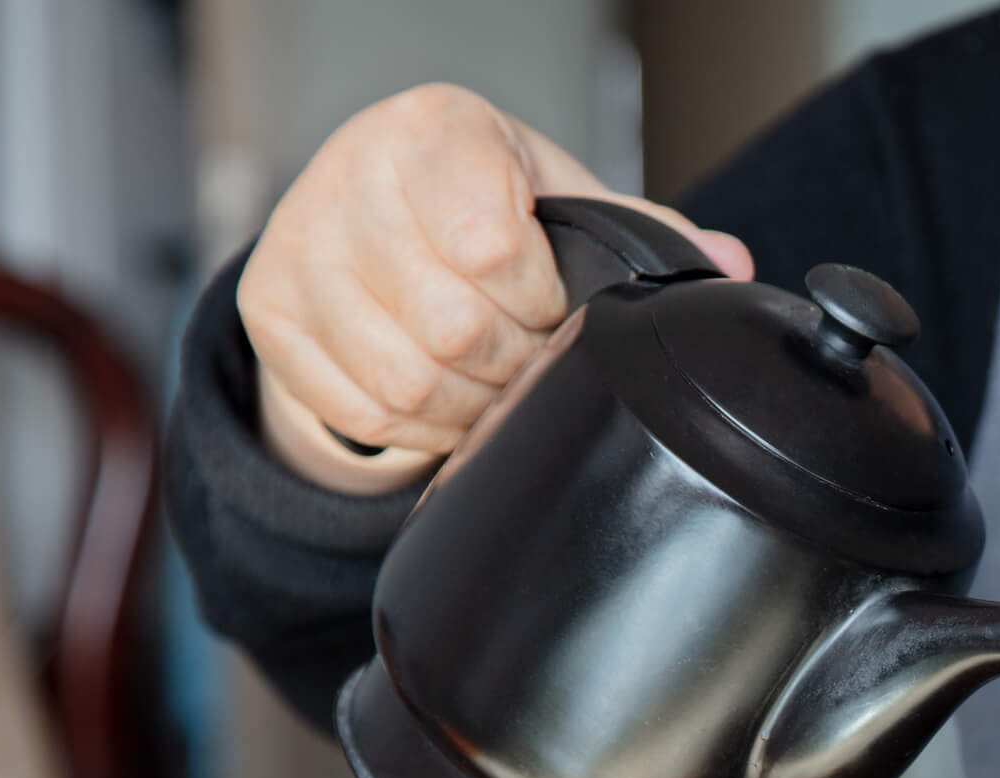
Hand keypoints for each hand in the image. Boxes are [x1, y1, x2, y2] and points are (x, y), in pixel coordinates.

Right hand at [238, 83, 752, 492]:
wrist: (367, 206)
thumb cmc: (477, 197)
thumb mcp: (557, 196)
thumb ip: (640, 233)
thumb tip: (730, 268)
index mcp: (435, 131)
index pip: (491, 244)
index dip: (537, 296)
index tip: (546, 296)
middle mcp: (349, 176)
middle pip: (452, 325)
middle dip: (512, 358)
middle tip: (525, 348)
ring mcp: (298, 247)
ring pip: (405, 378)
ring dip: (470, 401)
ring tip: (491, 377)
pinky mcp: (269, 311)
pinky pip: (359, 407)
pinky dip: (418, 423)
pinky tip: (443, 395)